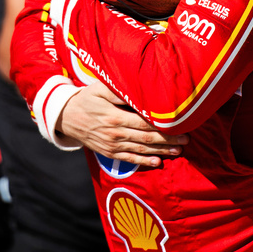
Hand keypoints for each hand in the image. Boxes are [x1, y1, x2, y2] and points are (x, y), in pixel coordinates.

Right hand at [58, 83, 188, 167]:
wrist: (65, 117)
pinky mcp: (109, 152)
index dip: (163, 127)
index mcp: (115, 117)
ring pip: (141, 150)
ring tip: (179, 151)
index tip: (180, 126)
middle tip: (186, 140)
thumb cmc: (85, 98)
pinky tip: (158, 162)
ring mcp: (112, 145)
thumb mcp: (99, 89)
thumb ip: (119, 92)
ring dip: (161, 151)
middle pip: (147, 138)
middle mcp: (115, 133)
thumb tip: (139, 92)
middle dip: (168, 140)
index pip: (144, 123)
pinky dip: (144, 161)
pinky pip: (129, 159)